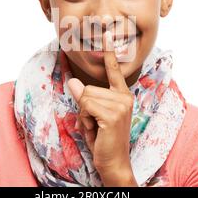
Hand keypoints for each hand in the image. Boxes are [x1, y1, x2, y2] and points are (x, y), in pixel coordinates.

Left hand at [68, 30, 137, 185]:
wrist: (113, 162)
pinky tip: (96, 130)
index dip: (109, 53)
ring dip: (84, 115)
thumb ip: (85, 98)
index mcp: (122, 95)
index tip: (106, 35)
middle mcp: (124, 97)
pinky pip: (85, 105)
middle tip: (95, 124)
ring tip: (96, 127)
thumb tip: (73, 81)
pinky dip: (85, 120)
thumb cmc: (104, 139)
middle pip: (88, 88)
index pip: (114, 71)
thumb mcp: (92, 115)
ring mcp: (120, 105)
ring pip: (85, 97)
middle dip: (84, 108)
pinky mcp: (113, 113)